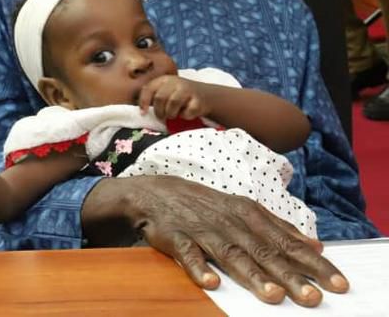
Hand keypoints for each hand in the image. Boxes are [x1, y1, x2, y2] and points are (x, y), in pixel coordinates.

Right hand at [84, 176, 347, 306]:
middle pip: (264, 251)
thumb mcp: (241, 210)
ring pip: (231, 254)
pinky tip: (211, 283)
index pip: (287, 242)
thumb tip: (315, 245)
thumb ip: (277, 227)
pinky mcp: (175, 238)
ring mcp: (202, 230)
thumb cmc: (203, 205)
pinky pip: (188, 254)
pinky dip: (199, 268)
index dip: (313, 263)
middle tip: (313, 298)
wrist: (153, 194)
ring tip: (273, 296)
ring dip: (252, 275)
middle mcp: (229, 222)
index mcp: (248, 214)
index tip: (338, 283)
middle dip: (290, 275)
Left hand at [137, 76, 208, 119]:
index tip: (143, 113)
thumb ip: (153, 96)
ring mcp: (188, 90)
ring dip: (170, 114)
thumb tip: (140, 110)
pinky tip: (185, 114)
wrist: (205, 95)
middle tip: (161, 117)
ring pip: (173, 103)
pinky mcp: (198, 101)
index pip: (149, 88)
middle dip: (159, 111)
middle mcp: (176, 82)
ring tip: (173, 115)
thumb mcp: (166, 91)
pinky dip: (184, 116)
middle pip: (160, 97)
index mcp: (164, 79)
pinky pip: (187, 112)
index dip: (143, 102)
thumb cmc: (179, 95)